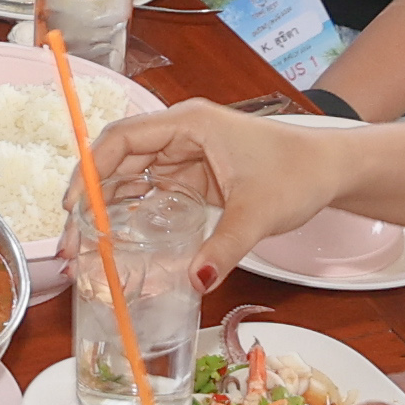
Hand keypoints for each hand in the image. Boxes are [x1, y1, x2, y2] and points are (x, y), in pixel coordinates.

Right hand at [87, 100, 378, 288]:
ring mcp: (185, 156)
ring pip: (130, 179)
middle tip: (73, 240)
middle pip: (118, 160)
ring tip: (85, 247)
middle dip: (90, 198)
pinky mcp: (193, 178)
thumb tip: (197, 281)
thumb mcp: (260, 211)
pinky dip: (131, 215)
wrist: (332, 171)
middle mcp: (181, 134)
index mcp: (190, 124)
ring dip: (106, 209)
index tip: (73, 206)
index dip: (90, 169)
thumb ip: (226, 245)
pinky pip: (151, 193)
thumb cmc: (299, 173)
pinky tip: (116, 242)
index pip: (122, 138)